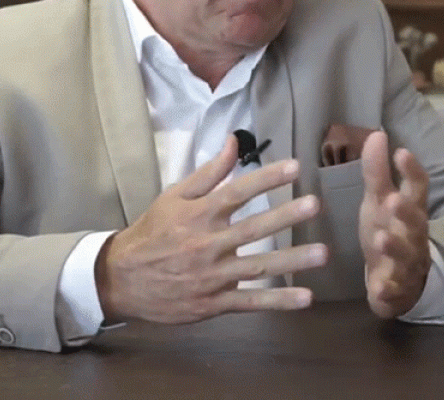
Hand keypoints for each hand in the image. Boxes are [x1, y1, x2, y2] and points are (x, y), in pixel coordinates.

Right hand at [94, 135, 327, 323]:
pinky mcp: (212, 302)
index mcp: (199, 215)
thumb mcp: (174, 197)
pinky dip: (278, 302)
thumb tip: (233, 140)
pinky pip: (250, 302)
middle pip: (252, 229)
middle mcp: (207, 244)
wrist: (120, 279)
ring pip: (257, 268)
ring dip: (292, 262)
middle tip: (314, 205)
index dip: (266, 179)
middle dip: (285, 217)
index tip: (296, 167)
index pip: (237, 192)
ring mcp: (212, 276)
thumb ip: (209, 172)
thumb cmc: (152, 232)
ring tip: (322, 254)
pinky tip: (305, 298)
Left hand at [358, 130, 431, 318]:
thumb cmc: (389, 230)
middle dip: (406, 213)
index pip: (418, 188)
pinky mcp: (396, 290)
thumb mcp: (378, 201)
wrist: (397, 280)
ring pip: (406, 256)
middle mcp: (413, 236)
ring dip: (395, 248)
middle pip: (417, 223)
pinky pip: (394, 291)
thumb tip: (377, 133)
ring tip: (380, 238)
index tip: (401, 151)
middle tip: (394, 200)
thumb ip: (377, 171)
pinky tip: (378, 289)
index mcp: (410, 211)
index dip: (412, 171)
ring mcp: (406, 264)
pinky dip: (387, 290)